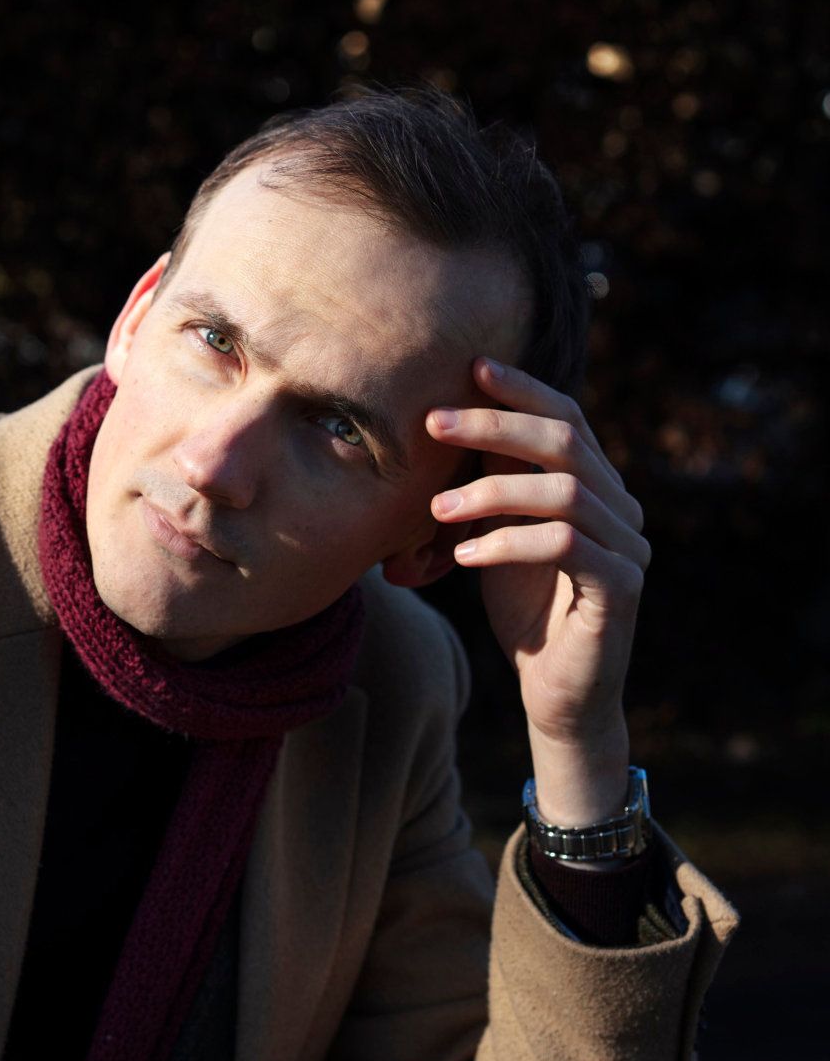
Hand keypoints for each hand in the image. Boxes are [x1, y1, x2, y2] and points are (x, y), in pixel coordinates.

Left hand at [426, 357, 649, 827]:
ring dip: (489, 490)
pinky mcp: (620, 588)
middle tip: (432, 422)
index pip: (567, 418)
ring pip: (563, 491)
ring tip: (436, 509)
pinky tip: (464, 555)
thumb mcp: (498, 537)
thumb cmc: (523, 612)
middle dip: (495, 424)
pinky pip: (564, 545)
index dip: (522, 389)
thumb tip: (444, 429)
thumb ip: (489, 488)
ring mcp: (628, 546)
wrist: (557, 693)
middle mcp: (621, 508)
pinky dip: (506, 542)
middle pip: (565, 441)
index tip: (470, 367)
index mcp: (596, 488)